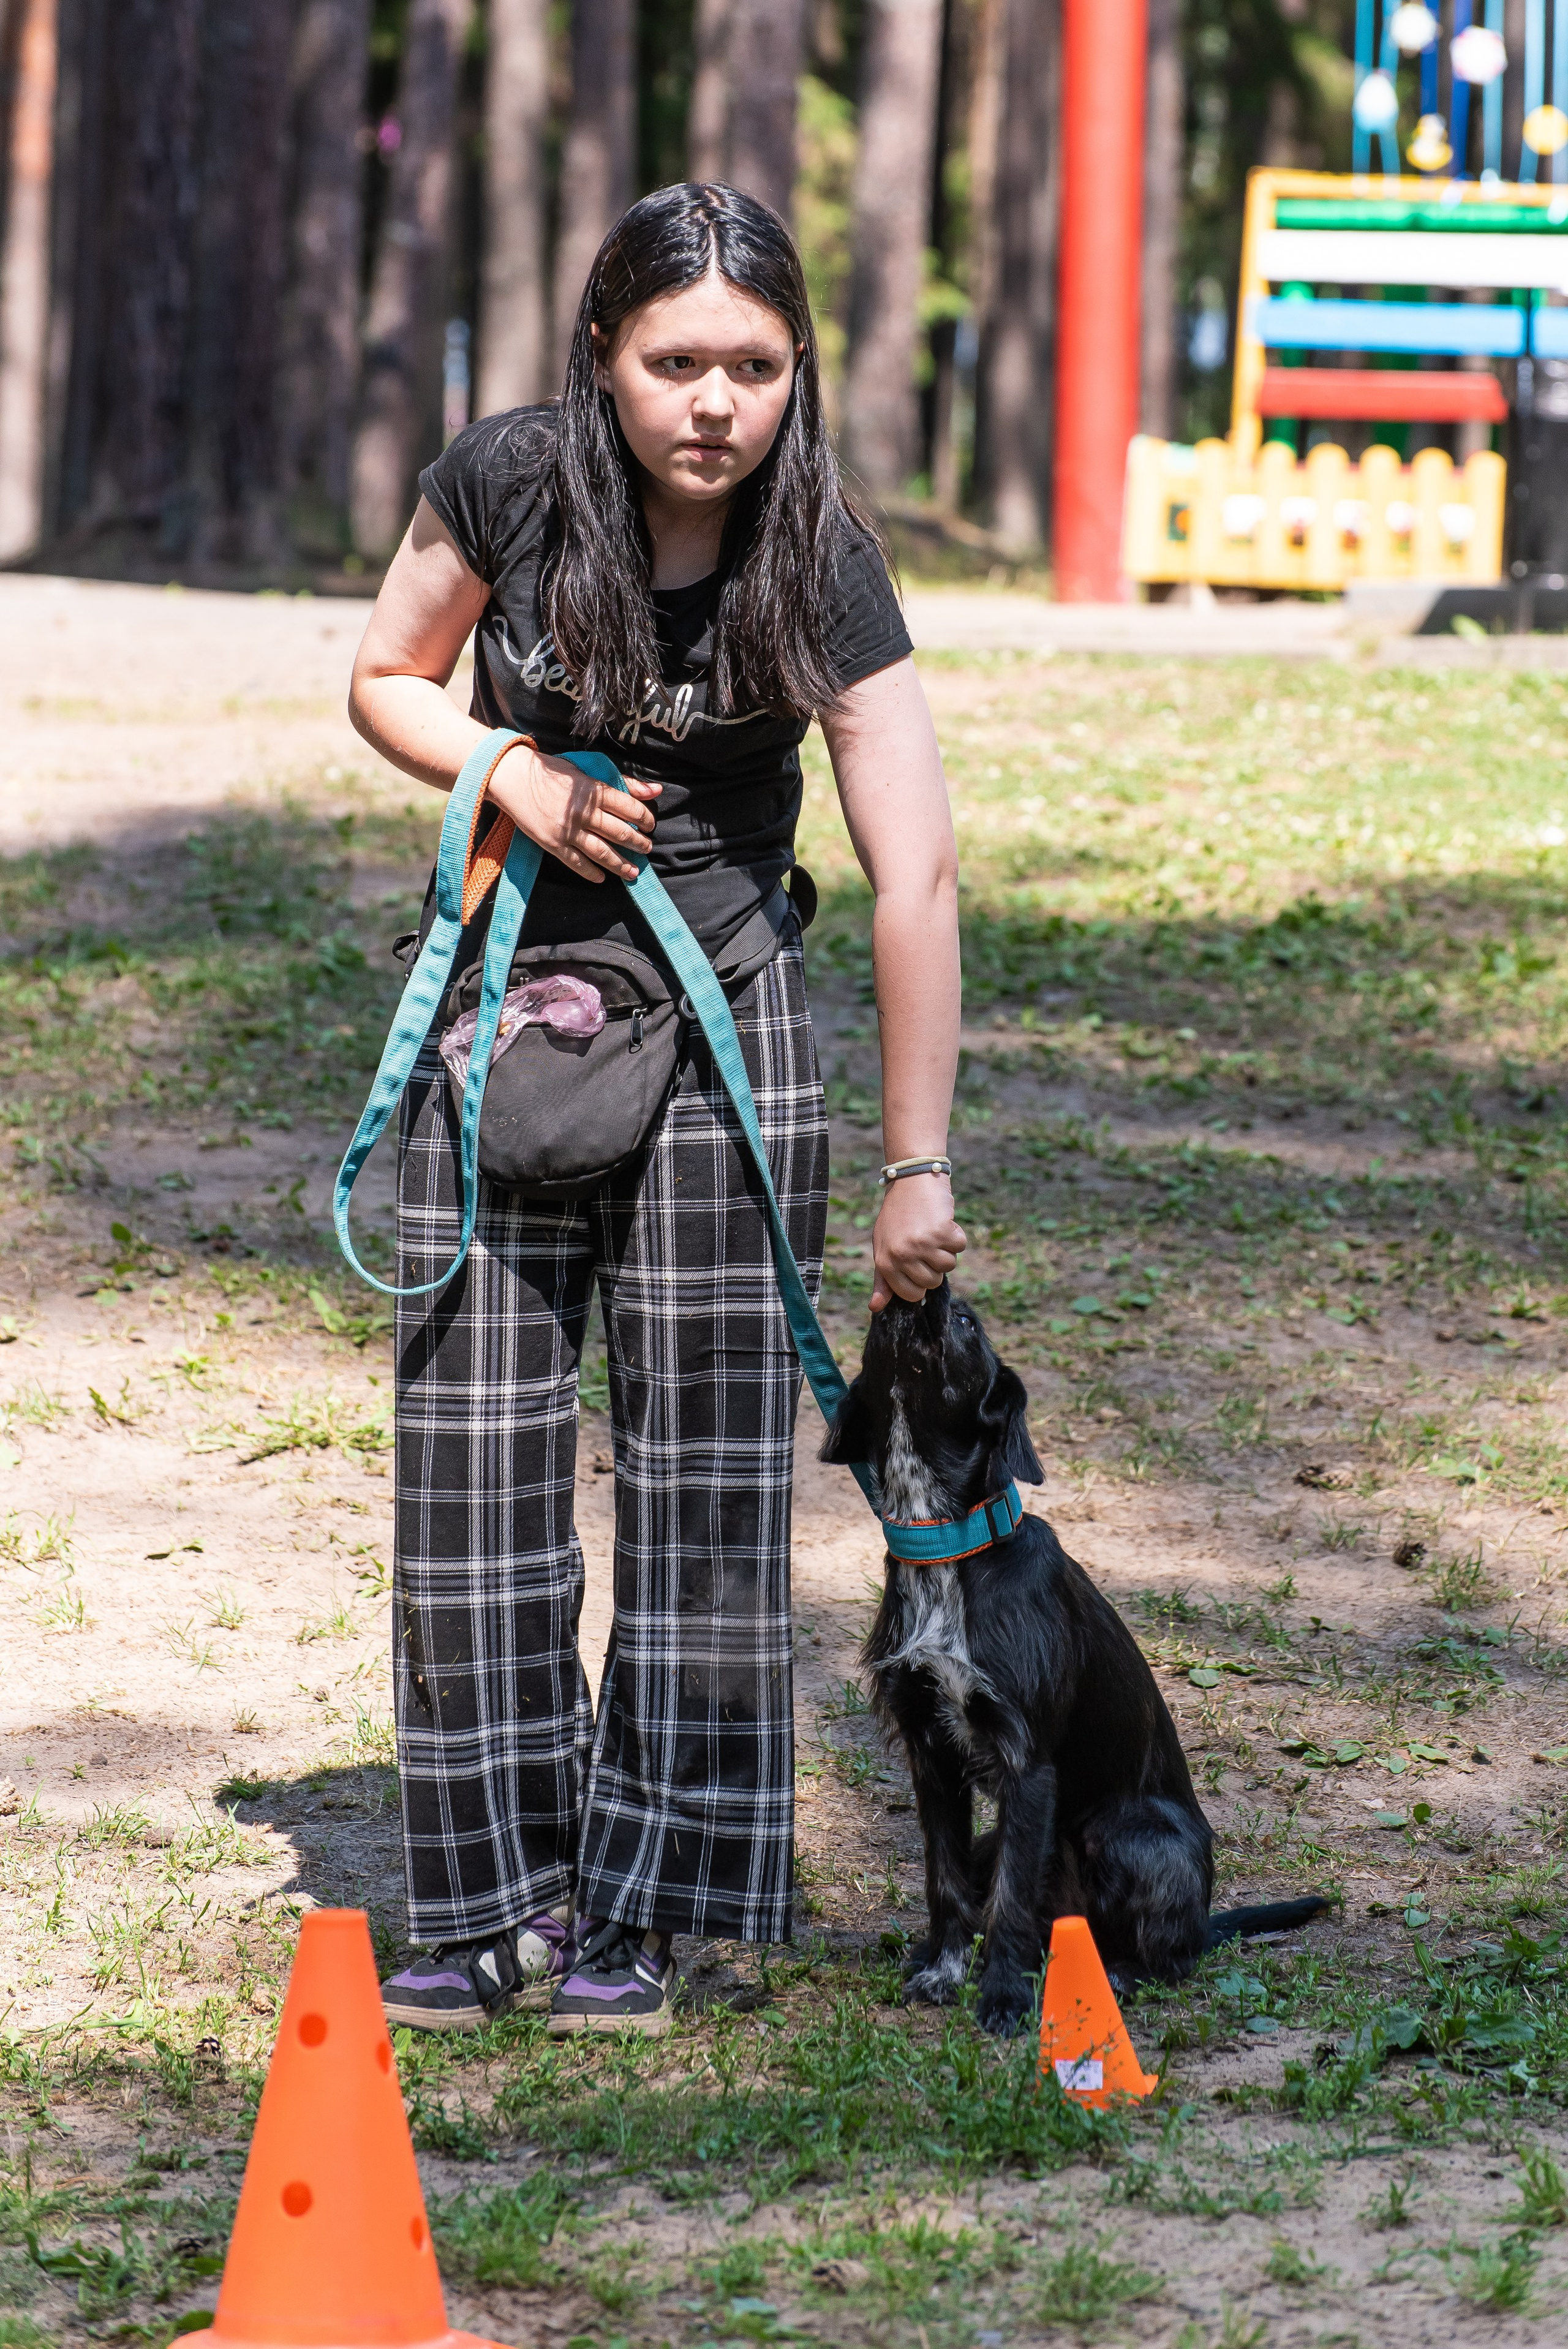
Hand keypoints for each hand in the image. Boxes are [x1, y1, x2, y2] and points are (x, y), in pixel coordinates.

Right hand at [487, 743, 659, 881]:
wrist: (512, 777)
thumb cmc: (551, 771)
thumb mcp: (587, 769)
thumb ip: (622, 781)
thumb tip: (656, 790)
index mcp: (592, 790)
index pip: (628, 807)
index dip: (644, 818)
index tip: (650, 825)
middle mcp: (582, 811)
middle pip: (619, 832)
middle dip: (638, 843)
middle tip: (647, 848)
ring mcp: (567, 830)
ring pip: (602, 852)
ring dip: (621, 864)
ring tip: (633, 871)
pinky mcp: (552, 843)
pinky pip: (577, 863)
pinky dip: (592, 872)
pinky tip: (603, 877)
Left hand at [870, 1171, 965, 1310]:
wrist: (911, 1180)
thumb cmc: (897, 1217)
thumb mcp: (884, 1247)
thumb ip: (883, 1279)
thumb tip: (875, 1308)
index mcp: (885, 1262)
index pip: (911, 1294)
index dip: (919, 1282)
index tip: (917, 1264)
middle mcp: (902, 1255)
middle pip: (933, 1282)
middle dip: (933, 1265)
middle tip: (924, 1242)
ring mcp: (922, 1243)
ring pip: (948, 1266)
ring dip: (946, 1250)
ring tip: (932, 1231)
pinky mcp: (941, 1231)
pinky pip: (959, 1247)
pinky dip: (956, 1235)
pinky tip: (943, 1221)